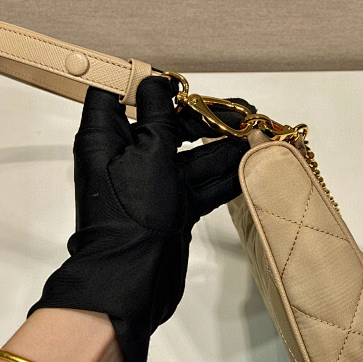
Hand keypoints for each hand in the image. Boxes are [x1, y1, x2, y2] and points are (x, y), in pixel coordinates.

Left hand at [27, 75, 256, 361]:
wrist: (134, 279)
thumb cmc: (131, 216)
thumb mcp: (147, 152)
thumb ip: (158, 114)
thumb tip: (157, 82)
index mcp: (107, 138)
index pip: (118, 96)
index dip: (147, 84)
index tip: (180, 83)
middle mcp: (128, 158)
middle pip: (166, 125)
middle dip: (203, 118)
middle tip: (239, 113)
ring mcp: (153, 184)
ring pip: (190, 155)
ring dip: (223, 147)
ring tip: (255, 136)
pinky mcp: (173, 207)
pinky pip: (202, 183)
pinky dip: (225, 176)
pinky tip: (252, 166)